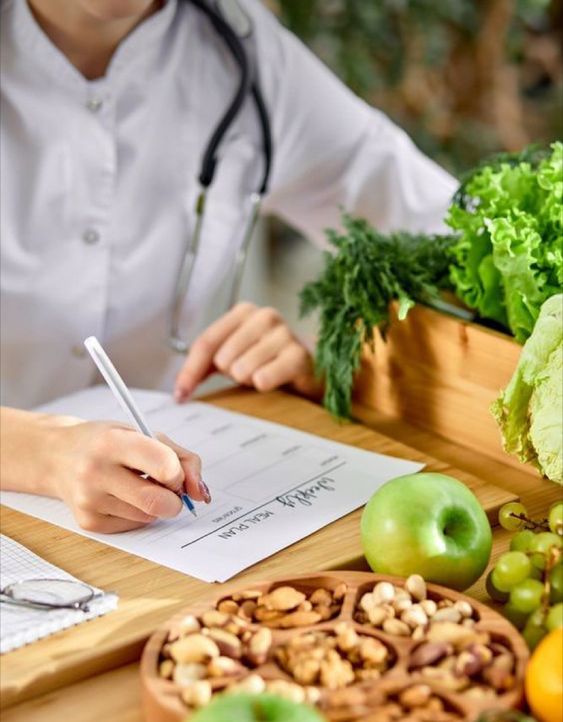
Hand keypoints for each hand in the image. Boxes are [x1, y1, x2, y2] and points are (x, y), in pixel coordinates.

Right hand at [0, 407, 208, 533]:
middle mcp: (96, 472)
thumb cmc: (108, 441)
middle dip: (175, 499)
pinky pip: (135, 525)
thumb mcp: (144, 433)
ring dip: (155, 504)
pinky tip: (121, 495)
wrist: (58, 456)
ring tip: (135, 483)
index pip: (164, 466)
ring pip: (150, 516)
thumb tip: (201, 493)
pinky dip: (138, 513)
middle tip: (168, 487)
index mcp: (113, 442)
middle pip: (158, 502)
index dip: (179, 474)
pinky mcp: (89, 522)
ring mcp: (90, 500)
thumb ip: (181, 458)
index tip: (175, 472)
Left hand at [174, 303, 321, 400]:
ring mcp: (284, 333)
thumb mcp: (233, 358)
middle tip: (249, 374)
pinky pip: (263, 378)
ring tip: (264, 376)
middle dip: (231, 375)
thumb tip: (179, 391)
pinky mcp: (300, 355)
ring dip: (249, 381)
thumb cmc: (268, 363)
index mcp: (243, 312)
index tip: (180, 396)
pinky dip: (264, 385)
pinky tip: (274, 383)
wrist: (310, 375)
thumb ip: (204, 366)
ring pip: (242, 370)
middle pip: (222, 359)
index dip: (190, 372)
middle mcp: (264, 316)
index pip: (205, 343)